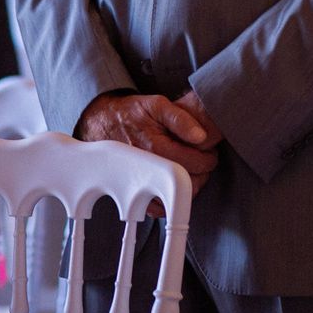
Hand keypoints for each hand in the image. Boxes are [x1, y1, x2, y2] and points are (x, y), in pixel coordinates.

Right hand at [77, 91, 218, 196]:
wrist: (102, 122)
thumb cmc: (131, 113)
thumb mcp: (156, 104)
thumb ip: (181, 118)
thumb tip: (201, 136)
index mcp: (156, 147)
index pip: (194, 162)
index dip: (208, 158)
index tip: (210, 152)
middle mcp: (147, 167)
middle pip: (187, 182)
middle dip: (203, 173)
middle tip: (204, 162)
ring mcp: (139, 182)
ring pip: (174, 197)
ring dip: (189, 187)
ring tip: (192, 171)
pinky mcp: (133, 191)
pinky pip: (157, 207)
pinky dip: (170, 200)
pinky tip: (175, 183)